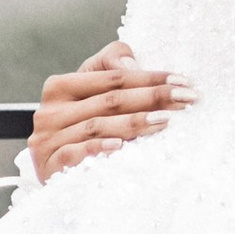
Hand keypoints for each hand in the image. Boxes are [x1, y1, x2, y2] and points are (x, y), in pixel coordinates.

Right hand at [33, 42, 191, 181]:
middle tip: (186, 99)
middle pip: (109, 101)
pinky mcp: (50, 165)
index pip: (112, 78)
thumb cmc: (77, 125)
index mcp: (60, 87)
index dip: (149, 78)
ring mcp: (49, 139)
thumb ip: (109, 67)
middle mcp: (51, 111)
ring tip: (166, 120)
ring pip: (97, 126)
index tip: (182, 81)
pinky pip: (76, 154)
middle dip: (152, 98)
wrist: (48, 168)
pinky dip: (99, 148)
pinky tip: (122, 146)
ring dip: (135, 123)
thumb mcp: (89, 92)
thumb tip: (133, 64)